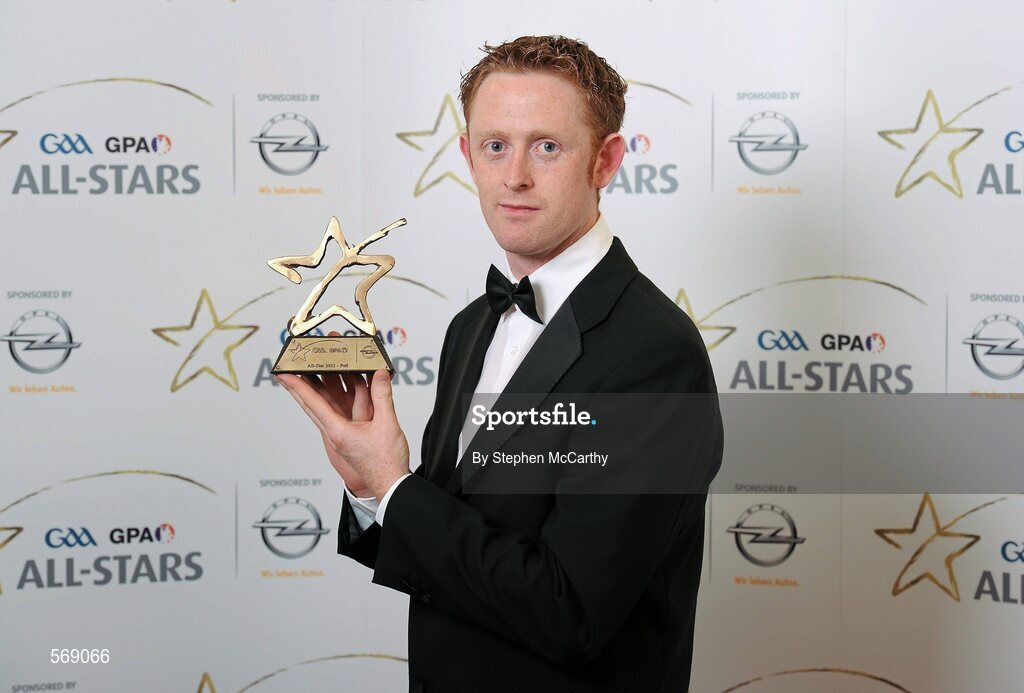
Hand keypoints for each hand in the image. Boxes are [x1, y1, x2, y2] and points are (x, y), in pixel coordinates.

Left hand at [274, 334, 409, 499]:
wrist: (391, 484)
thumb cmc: (386, 462)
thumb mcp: (386, 425)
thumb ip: (382, 397)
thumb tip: (379, 374)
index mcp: (338, 431)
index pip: (313, 403)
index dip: (297, 386)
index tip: (283, 374)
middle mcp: (336, 432)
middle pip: (314, 403)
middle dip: (303, 382)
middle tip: (294, 366)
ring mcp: (342, 434)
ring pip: (326, 405)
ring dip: (320, 386)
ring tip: (313, 368)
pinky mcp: (351, 435)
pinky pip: (340, 410)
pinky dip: (338, 396)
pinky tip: (341, 385)